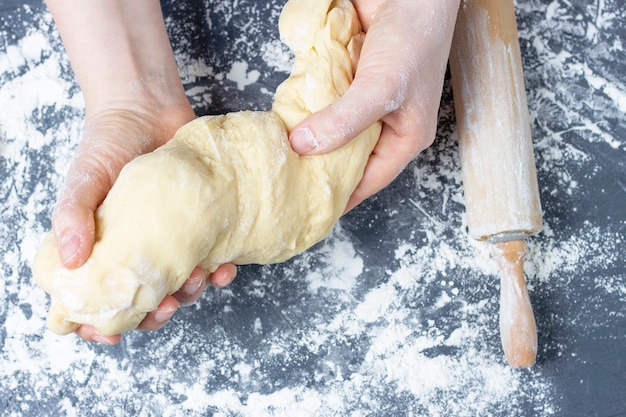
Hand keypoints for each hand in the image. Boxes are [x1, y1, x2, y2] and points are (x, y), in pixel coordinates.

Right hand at [44, 0, 236, 343]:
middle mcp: (136, 251)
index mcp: (102, 249)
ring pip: (180, 287)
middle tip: (165, 306)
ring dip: (191, 294)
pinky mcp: (198, 227)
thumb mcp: (84, 177)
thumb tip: (70, 260)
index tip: (114, 333)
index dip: (102, 323)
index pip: (96, 299)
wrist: (148, 109)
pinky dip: (219, 271)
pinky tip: (224, 268)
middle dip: (155, 314)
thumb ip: (72, 214)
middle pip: (143, 301)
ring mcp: (169, 241)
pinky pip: (211, 260)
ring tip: (199, 280)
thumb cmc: (108, 143)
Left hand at [289, 0, 459, 210]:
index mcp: (403, 137)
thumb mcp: (381, 89)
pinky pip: (322, 100)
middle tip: (284, 182)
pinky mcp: (345, 79)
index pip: (367, 180)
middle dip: (318, 167)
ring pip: (330, 129)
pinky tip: (282, 117)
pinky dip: (305, 106)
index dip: (339, 196)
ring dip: (308, 137)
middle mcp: (382, 124)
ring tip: (277, 156)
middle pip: (345, 157)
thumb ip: (344, 121)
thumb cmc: (413, 39)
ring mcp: (360, 101)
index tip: (306, 211)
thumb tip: (303, 146)